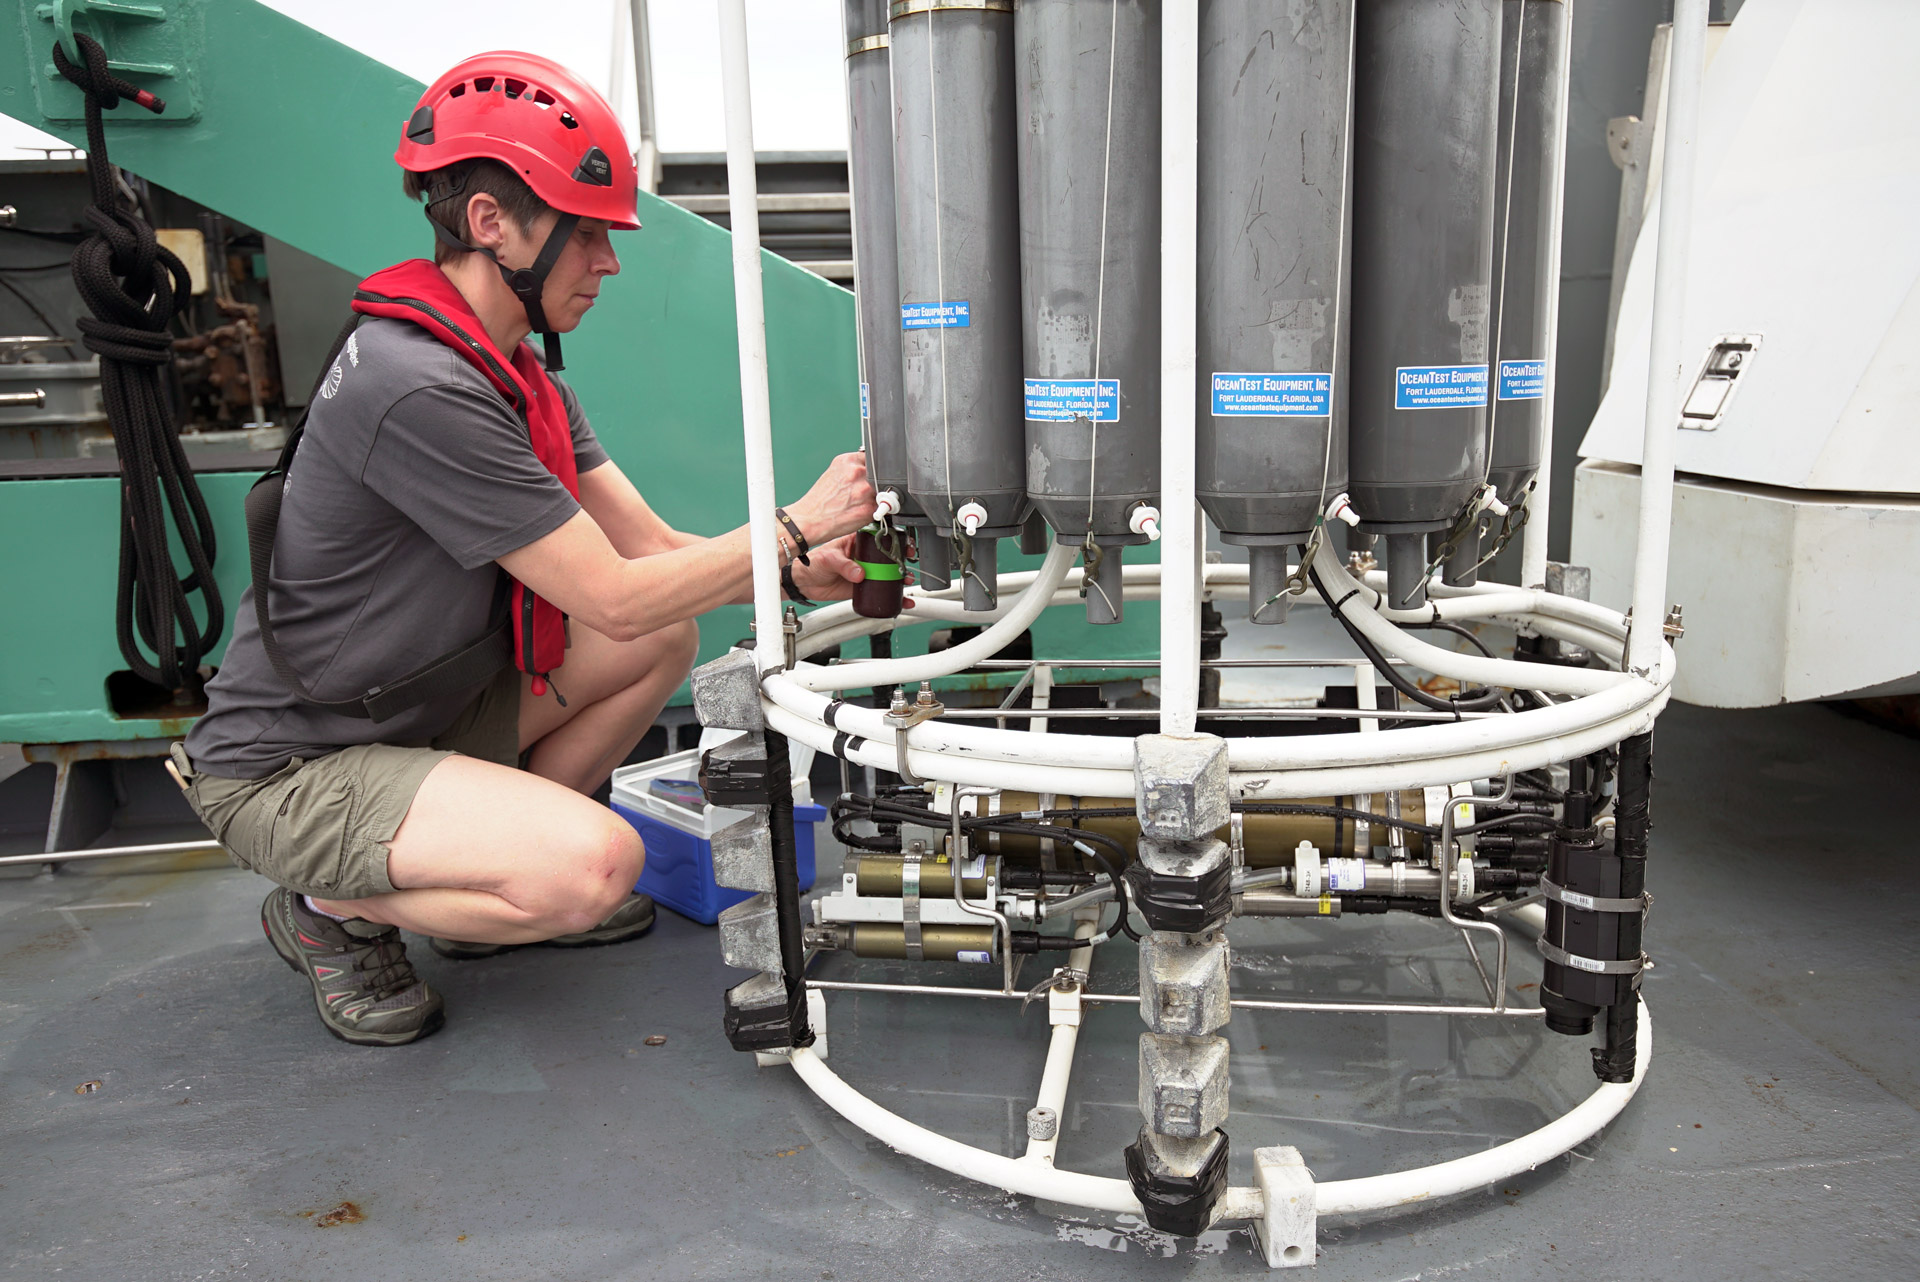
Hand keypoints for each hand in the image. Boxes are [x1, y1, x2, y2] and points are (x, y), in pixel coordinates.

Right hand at [786, 452, 875, 544]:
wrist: (810, 520)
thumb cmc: (819, 500)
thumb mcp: (833, 474)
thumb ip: (852, 469)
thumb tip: (869, 471)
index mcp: (848, 461)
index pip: (872, 459)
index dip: (870, 471)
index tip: (868, 478)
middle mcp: (857, 473)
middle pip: (878, 476)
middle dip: (872, 485)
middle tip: (859, 494)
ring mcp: (864, 490)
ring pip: (881, 491)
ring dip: (875, 497)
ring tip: (858, 503)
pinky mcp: (869, 508)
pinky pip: (880, 507)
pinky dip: (873, 511)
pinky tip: (858, 512)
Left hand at [791, 533, 918, 605]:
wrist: (804, 583)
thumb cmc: (814, 563)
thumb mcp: (829, 558)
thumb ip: (844, 564)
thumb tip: (860, 573)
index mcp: (857, 541)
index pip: (880, 537)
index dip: (895, 540)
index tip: (903, 545)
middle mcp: (865, 555)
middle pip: (890, 556)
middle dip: (903, 561)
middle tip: (908, 565)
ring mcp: (866, 571)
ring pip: (889, 574)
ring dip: (901, 579)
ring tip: (906, 583)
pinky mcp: (865, 587)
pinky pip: (882, 590)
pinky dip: (894, 596)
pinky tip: (902, 600)